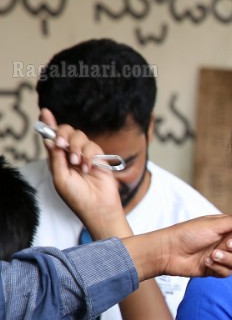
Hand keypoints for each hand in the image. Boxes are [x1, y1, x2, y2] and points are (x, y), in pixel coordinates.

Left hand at [40, 109, 124, 230]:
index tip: (45, 112)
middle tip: (62, 144)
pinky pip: (94, 146)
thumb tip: (49, 140)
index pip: (52, 138)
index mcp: (57, 160)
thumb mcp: (60, 178)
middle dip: (64, 134)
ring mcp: (85, 156)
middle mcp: (70, 155)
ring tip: (77, 163)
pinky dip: (90, 156)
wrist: (98, 206)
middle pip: (67, 132)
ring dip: (77, 148)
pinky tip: (89, 167)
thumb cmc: (77, 197)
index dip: (49, 124)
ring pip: (81, 137)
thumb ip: (56, 158)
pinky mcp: (99, 158)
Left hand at [125, 210, 231, 281]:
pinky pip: (227, 273)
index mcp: (229, 229)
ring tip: (212, 255)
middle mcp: (228, 243)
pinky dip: (218, 268)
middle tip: (229, 244)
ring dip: (227, 259)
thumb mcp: (213, 225)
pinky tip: (205, 262)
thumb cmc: (187, 234)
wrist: (167, 252)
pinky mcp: (215, 269)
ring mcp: (223, 257)